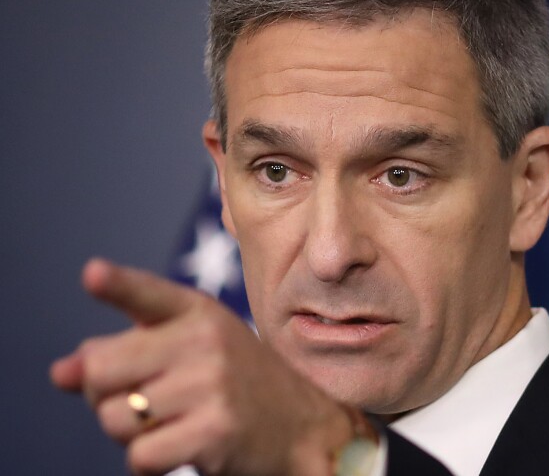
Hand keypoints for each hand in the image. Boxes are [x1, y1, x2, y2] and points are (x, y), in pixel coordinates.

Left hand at [50, 258, 355, 474]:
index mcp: (198, 312)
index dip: (117, 285)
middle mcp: (206, 341)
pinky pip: (140, 456)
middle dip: (102, 396)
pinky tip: (179, 448)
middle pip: (101, 370)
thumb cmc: (235, 385)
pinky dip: (148, 462)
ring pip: (114, 419)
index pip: (148, 295)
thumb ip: (124, 354)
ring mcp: (212, 385)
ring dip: (128, 434)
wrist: (305, 426)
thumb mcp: (190, 352)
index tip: (93, 275)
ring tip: (170, 424)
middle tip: (140, 401)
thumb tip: (60, 373)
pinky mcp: (216, 430)